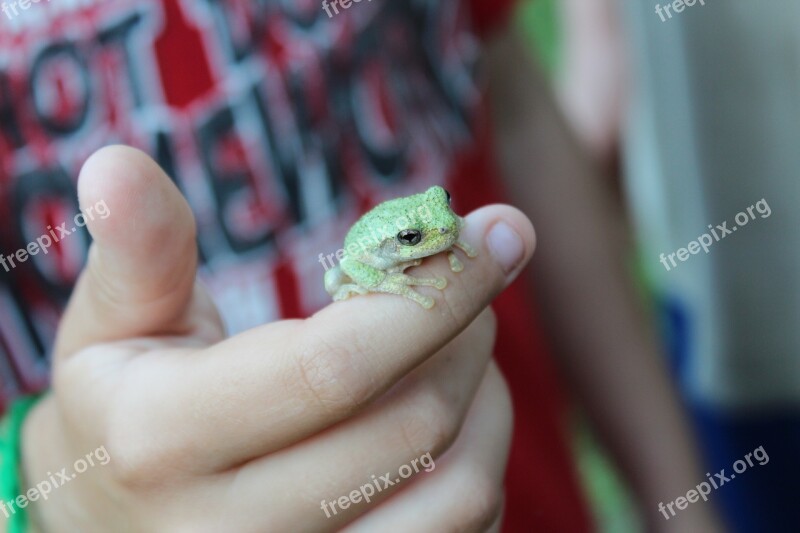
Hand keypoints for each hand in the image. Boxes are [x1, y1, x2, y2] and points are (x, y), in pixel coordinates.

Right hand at [15, 146, 534, 531]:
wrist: (123, 522)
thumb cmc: (126, 409)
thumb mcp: (114, 326)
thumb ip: (137, 251)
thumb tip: (116, 163)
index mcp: (164, 442)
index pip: (333, 368)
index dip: (430, 294)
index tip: (494, 234)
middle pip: (412, 424)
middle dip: (465, 329)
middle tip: (462, 277)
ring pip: (459, 493)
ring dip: (487, 398)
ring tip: (459, 345)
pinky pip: (464, 532)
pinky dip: (481, 461)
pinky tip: (451, 417)